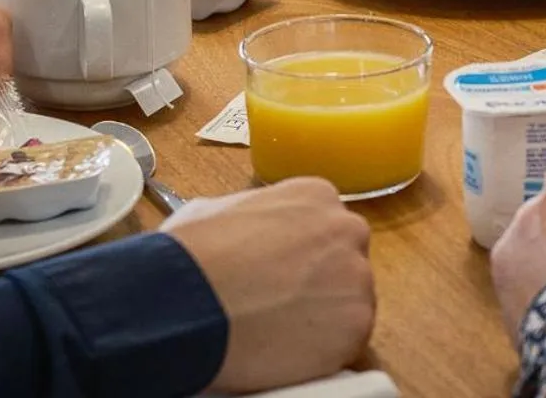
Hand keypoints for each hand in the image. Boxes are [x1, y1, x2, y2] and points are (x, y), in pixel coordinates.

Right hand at [163, 179, 374, 393]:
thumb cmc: (193, 257)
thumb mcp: (221, 211)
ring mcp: (357, 278)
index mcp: (316, 195)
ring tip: (279, 330)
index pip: (326, 229)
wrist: (188, 301)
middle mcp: (347, 229)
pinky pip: (348, 341)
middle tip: (283, 304)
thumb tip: (253, 233)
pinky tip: (288, 351)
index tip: (283, 274)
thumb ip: (257, 216)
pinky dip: (324, 351)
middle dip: (321, 283)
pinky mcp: (357, 326)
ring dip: (324, 318)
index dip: (303, 257)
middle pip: (345, 262)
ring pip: (350, 302)